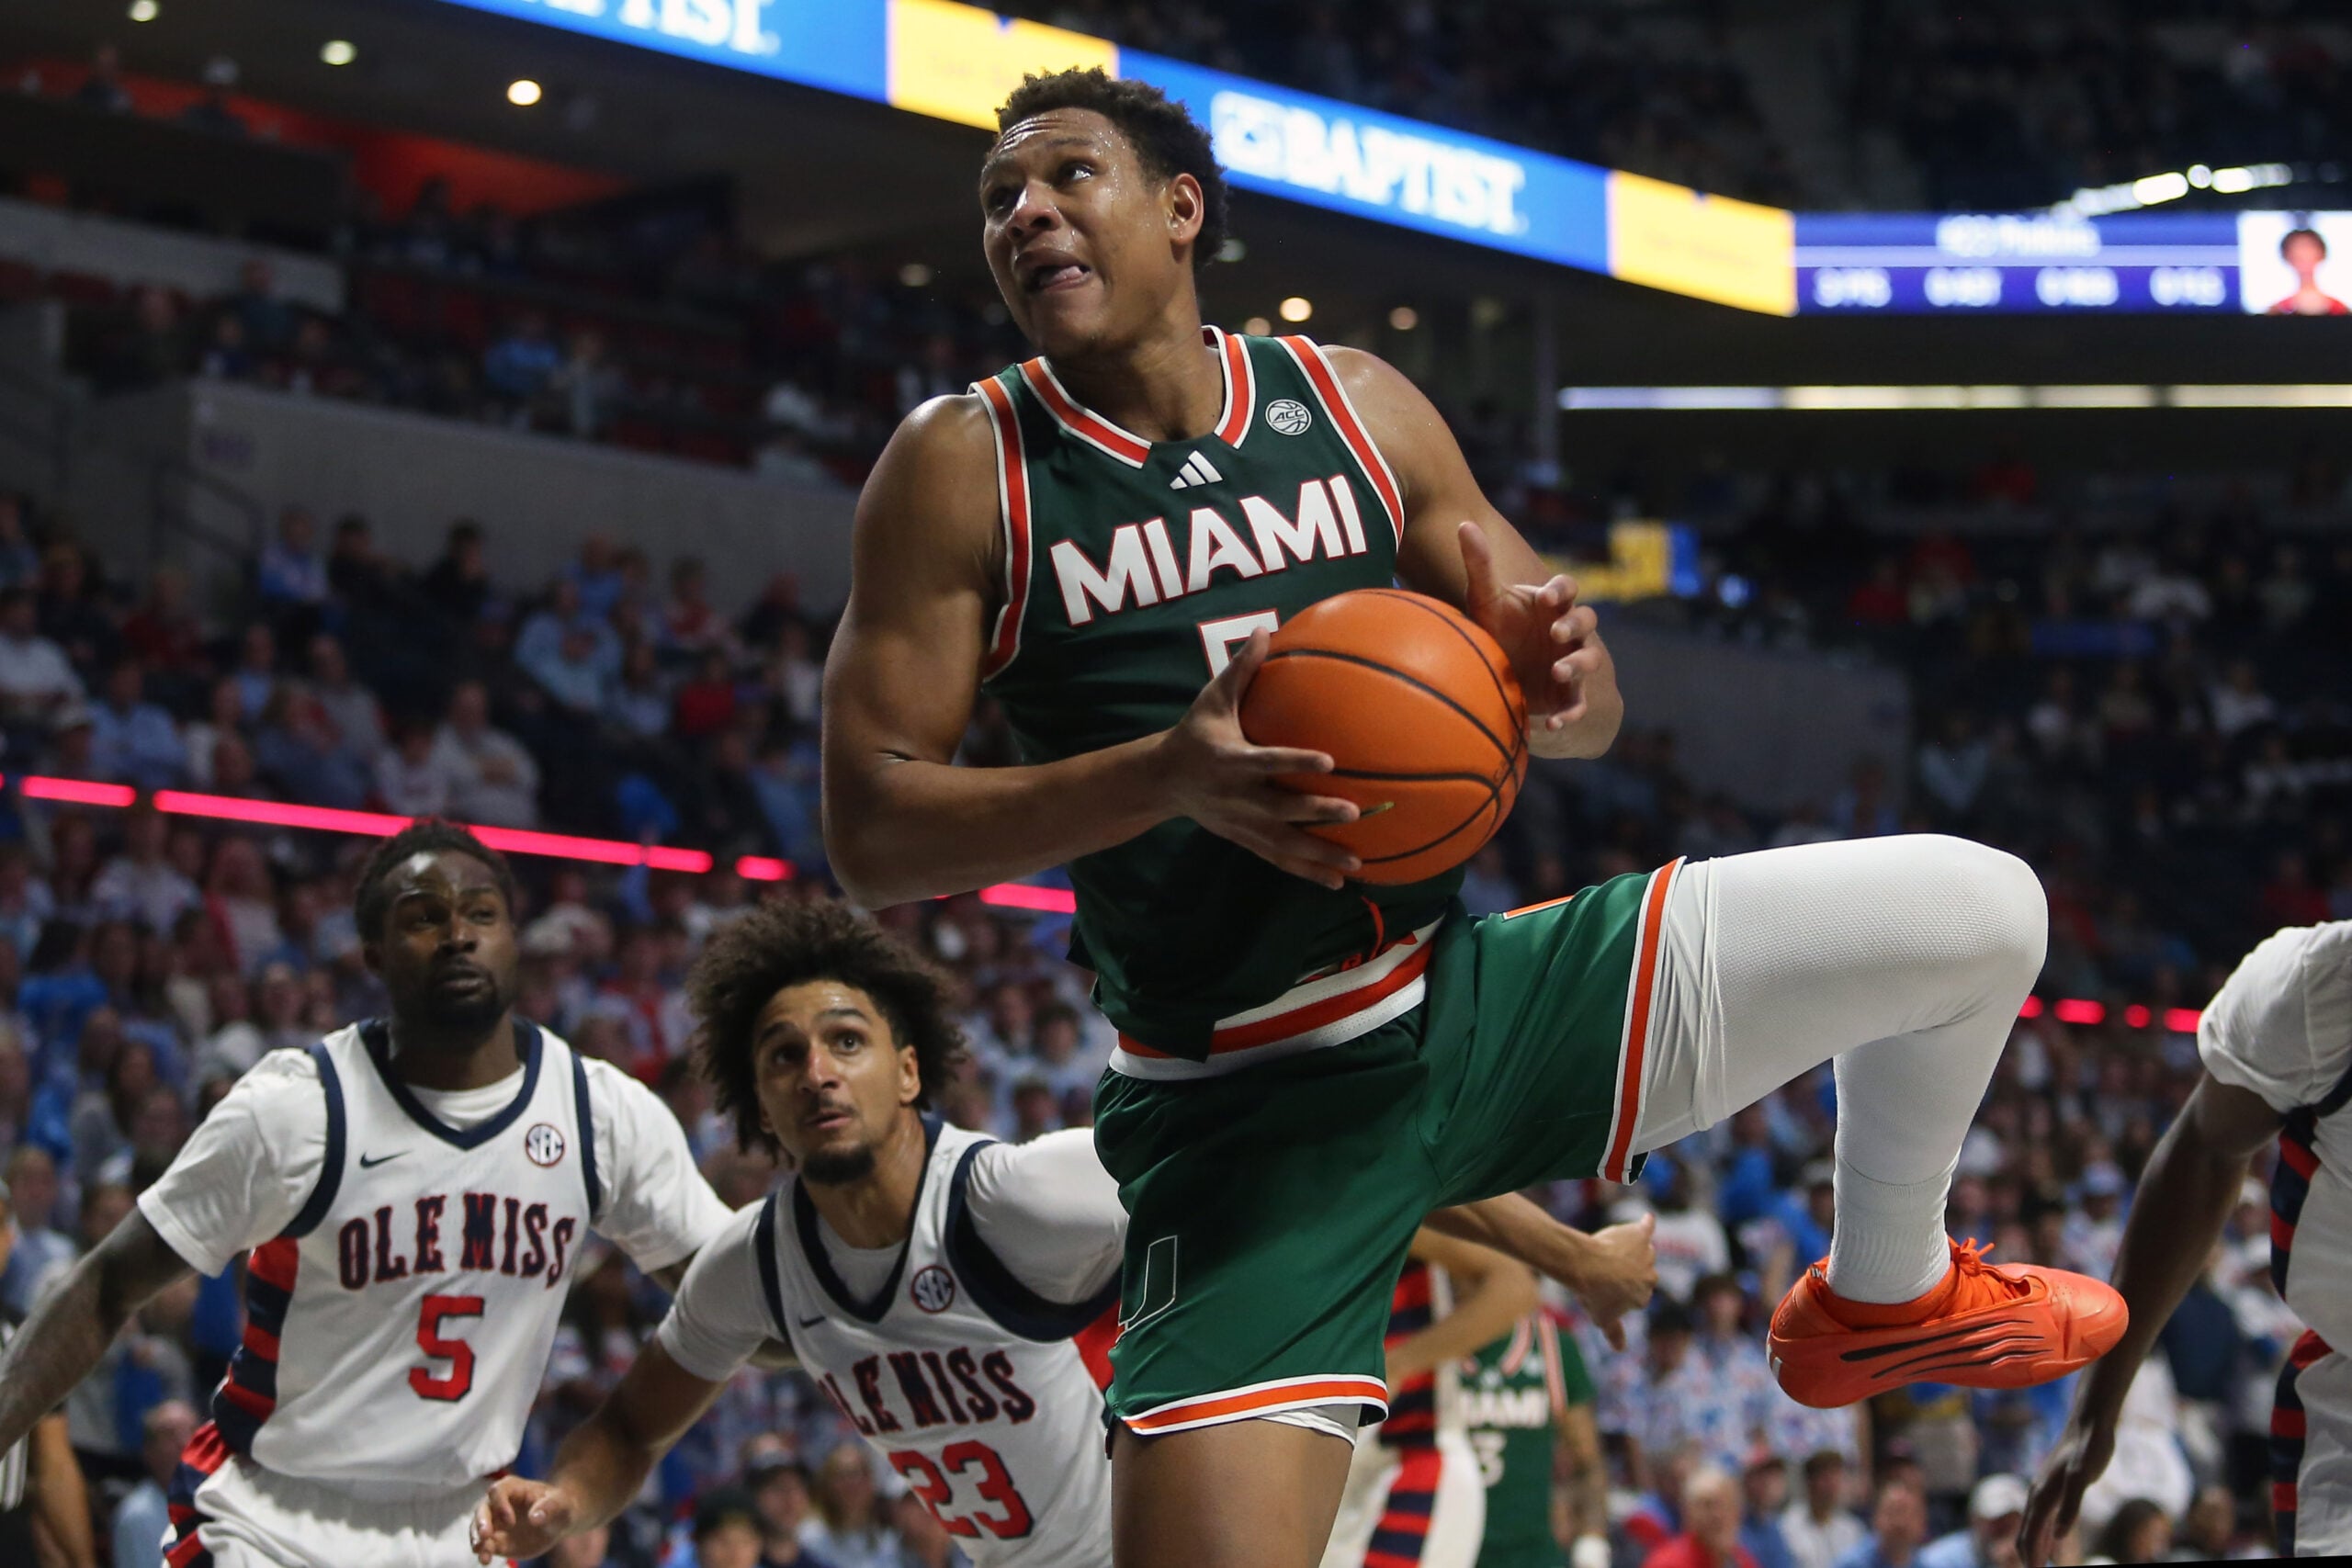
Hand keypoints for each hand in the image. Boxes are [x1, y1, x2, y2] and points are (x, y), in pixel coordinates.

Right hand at [472, 1476, 577, 1562]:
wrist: (558, 1521)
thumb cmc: (560, 1505)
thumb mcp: (560, 1503)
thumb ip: (549, 1508)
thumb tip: (534, 1518)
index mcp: (513, 1488)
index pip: (498, 1492)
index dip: (500, 1505)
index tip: (510, 1521)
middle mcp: (499, 1504)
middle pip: (482, 1509)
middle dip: (481, 1522)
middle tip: (485, 1535)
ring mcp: (496, 1522)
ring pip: (478, 1528)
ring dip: (478, 1540)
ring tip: (482, 1554)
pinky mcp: (497, 1540)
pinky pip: (485, 1545)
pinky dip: (483, 1551)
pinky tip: (485, 1560)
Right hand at [1156, 628, 1361, 889]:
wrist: (1161, 781)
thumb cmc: (1195, 733)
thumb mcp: (1211, 700)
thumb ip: (1242, 669)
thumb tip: (1265, 630)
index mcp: (1229, 760)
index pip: (1266, 761)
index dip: (1294, 763)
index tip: (1329, 761)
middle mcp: (1236, 797)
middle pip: (1279, 810)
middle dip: (1315, 812)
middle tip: (1354, 811)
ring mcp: (1241, 824)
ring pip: (1283, 844)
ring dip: (1319, 855)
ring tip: (1355, 864)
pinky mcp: (1244, 840)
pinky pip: (1279, 859)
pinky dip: (1308, 872)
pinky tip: (1339, 882)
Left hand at [1458, 522, 1621, 759]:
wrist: (1510, 676)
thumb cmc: (1500, 629)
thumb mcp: (1486, 600)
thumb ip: (1479, 565)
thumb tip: (1464, 523)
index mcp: (1552, 606)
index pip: (1568, 589)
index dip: (1562, 591)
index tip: (1549, 597)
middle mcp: (1569, 632)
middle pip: (1587, 620)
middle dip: (1575, 626)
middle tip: (1556, 633)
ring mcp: (1573, 663)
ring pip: (1589, 660)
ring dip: (1577, 666)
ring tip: (1557, 672)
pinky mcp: (1569, 696)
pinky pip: (1578, 705)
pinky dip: (1569, 715)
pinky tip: (1549, 725)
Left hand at [1569, 1215, 1656, 1350]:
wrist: (1583, 1265)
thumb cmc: (1591, 1293)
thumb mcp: (1602, 1318)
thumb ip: (1614, 1333)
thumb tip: (1620, 1350)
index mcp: (1644, 1297)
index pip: (1634, 1292)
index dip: (1616, 1288)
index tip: (1603, 1286)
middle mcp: (1651, 1276)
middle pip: (1639, 1272)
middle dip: (1625, 1271)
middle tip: (1603, 1271)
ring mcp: (1647, 1254)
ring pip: (1641, 1252)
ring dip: (1629, 1251)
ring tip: (1609, 1251)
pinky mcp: (1639, 1235)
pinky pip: (1647, 1228)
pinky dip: (1647, 1224)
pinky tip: (1647, 1220)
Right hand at [2021, 1415, 2114, 1566]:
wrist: (2089, 1422)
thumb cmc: (2089, 1448)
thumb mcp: (2082, 1477)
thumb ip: (2071, 1507)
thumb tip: (2061, 1537)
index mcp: (2044, 1494)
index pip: (2032, 1532)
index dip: (2031, 1555)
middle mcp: (2040, 1492)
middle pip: (2028, 1529)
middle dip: (2028, 1553)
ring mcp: (2046, 1488)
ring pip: (2035, 1522)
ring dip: (2035, 1544)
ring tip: (2038, 1564)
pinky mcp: (2057, 1485)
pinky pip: (2046, 1514)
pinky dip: (2045, 1531)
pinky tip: (2052, 1540)